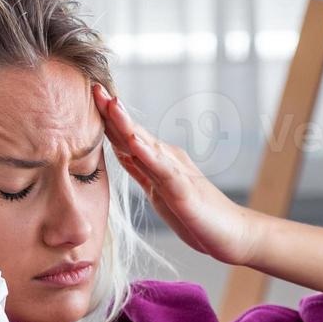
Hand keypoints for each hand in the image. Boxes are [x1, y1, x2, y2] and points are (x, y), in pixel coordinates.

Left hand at [92, 83, 262, 266]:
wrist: (234, 234)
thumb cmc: (198, 215)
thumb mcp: (160, 191)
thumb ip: (141, 170)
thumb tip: (120, 151)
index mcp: (159, 162)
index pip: (128, 136)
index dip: (108, 117)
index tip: (89, 96)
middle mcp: (168, 160)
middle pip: (134, 133)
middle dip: (113, 112)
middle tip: (94, 87)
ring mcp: (177, 173)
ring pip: (147, 144)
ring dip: (128, 124)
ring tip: (112, 104)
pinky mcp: (184, 190)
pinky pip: (163, 170)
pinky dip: (148, 154)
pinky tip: (135, 141)